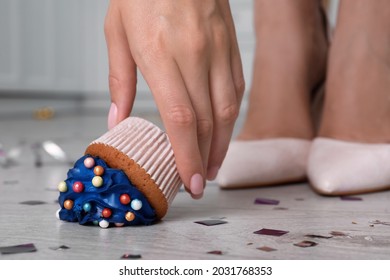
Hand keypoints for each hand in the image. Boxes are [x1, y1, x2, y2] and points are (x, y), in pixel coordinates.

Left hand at [105, 0, 244, 198]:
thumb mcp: (117, 30)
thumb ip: (119, 80)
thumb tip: (117, 120)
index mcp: (160, 54)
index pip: (180, 119)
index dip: (187, 156)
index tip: (190, 182)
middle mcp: (194, 55)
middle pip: (207, 121)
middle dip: (205, 159)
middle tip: (200, 182)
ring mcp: (218, 50)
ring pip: (227, 110)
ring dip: (222, 144)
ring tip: (213, 165)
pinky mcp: (231, 46)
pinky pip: (237, 89)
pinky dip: (231, 117)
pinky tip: (223, 132)